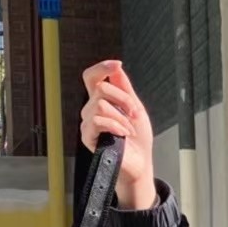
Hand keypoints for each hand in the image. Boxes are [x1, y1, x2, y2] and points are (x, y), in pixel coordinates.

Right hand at [80, 60, 154, 208]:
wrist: (140, 162)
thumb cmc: (138, 138)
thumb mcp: (136, 108)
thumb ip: (125, 88)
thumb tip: (117, 67)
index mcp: (102, 100)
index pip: (92, 77)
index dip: (101, 68)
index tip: (117, 64)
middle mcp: (92, 109)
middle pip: (100, 88)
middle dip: (123, 99)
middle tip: (134, 114)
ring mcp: (88, 123)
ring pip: (100, 105)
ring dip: (121, 117)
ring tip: (129, 129)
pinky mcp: (87, 137)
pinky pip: (98, 121)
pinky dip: (115, 126)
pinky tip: (123, 134)